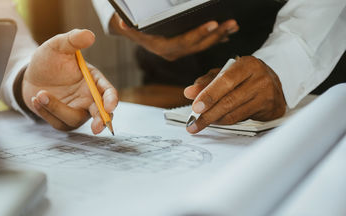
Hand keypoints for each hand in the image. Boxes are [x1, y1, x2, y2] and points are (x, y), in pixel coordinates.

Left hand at [22, 29, 118, 133]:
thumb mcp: (58, 46)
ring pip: (74, 119)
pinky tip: (36, 99)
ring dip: (57, 109)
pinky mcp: (62, 119)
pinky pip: (58, 122)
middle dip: (101, 121)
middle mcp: (88, 98)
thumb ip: (73, 40)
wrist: (30, 74)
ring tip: (40, 95)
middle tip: (97, 127)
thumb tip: (89, 35)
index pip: (108, 92)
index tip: (109, 107)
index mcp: (94, 81)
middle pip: (100, 113)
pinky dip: (46, 112)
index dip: (111, 101)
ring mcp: (76, 110)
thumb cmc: (48, 60)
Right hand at [109, 13, 238, 60]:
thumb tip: (121, 23)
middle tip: (231, 23)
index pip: (184, 42)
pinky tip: (228, 32)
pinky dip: (216, 38)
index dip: (199, 33)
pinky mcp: (186, 48)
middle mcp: (174, 53)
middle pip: (198, 45)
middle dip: (216, 34)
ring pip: (203, 45)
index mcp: (164, 48)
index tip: (213, 23)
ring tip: (234, 26)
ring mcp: (181, 52)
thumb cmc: (135, 28)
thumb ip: (128, 27)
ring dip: (220, 36)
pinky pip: (203, 45)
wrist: (135, 34)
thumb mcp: (129, 27)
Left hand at [184, 56, 286, 133]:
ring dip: (214, 120)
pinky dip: (226, 122)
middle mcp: (260, 77)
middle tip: (194, 122)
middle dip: (208, 114)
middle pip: (229, 100)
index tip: (195, 107)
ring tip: (201, 123)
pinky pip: (242, 118)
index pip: (225, 80)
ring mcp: (267, 94)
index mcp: (247, 64)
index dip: (209, 95)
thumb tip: (189, 92)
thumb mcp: (225, 74)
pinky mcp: (270, 108)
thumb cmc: (245, 79)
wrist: (273, 87)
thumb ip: (206, 82)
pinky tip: (216, 122)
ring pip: (234, 112)